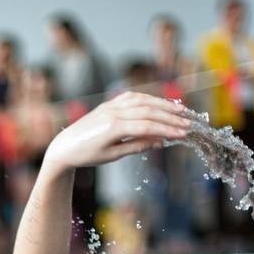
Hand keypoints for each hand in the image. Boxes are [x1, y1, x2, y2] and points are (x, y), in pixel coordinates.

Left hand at [43, 91, 190, 173]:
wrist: (65, 146)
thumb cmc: (87, 155)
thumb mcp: (112, 156)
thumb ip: (136, 146)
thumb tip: (160, 141)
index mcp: (112, 128)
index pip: (147, 126)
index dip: (167, 130)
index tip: (183, 135)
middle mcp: (112, 112)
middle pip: (148, 112)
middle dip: (171, 118)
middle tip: (188, 125)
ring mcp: (111, 105)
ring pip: (144, 101)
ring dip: (164, 106)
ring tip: (181, 113)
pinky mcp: (110, 102)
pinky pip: (134, 97)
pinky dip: (150, 99)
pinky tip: (162, 105)